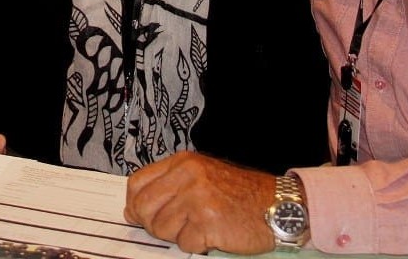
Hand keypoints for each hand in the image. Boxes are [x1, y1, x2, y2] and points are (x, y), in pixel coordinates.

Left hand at [124, 152, 275, 254]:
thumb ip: (168, 186)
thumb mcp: (201, 176)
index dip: (134, 203)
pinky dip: (196, 245)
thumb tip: (133, 209)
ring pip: (161, 228)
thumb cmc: (239, 194)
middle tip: (174, 226)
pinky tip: (212, 234)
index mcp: (182, 162)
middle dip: (153, 223)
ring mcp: (196, 198)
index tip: (137, 214)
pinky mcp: (207, 222)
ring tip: (200, 225)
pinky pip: (183, 244)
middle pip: (143, 207)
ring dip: (178, 235)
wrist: (275, 206)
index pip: (137, 182)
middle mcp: (187, 176)